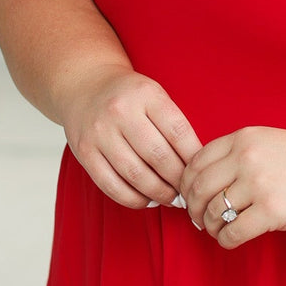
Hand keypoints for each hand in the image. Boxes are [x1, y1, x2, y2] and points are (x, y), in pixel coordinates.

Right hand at [61, 65, 201, 207]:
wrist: (84, 85)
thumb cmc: (129, 96)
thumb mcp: (155, 95)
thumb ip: (173, 123)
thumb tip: (195, 165)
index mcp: (146, 95)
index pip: (178, 132)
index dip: (193, 157)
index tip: (201, 171)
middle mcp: (121, 112)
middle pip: (158, 156)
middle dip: (178, 180)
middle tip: (188, 191)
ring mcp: (100, 133)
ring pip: (135, 174)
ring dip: (158, 193)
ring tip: (171, 199)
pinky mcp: (84, 152)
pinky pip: (111, 184)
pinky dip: (132, 199)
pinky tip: (146, 200)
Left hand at [179, 126, 285, 247]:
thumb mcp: (271, 142)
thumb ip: (239, 154)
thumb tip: (204, 183)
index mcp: (244, 138)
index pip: (196, 161)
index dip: (187, 183)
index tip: (190, 196)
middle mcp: (246, 158)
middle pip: (198, 188)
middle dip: (193, 208)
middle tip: (199, 219)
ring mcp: (258, 184)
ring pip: (212, 212)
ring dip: (209, 226)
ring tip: (218, 230)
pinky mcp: (271, 211)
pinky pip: (232, 232)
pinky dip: (225, 240)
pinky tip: (231, 239)